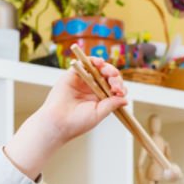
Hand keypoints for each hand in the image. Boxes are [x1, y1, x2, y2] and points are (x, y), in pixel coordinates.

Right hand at [8, 55, 128, 176]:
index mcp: (100, 98)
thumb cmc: (77, 122)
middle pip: (108, 76)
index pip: (114, 88)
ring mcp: (83, 80)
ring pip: (98, 68)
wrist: (58, 122)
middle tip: (114, 83)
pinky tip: (98, 63)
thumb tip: (126, 99)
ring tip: (108, 72)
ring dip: (106, 67)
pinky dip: (92, 60)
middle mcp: (92, 88)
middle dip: (114, 77)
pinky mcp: (73, 74)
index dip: (119, 87)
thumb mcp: (98, 114)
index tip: (120, 92)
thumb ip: (111, 104)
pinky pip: (84, 63)